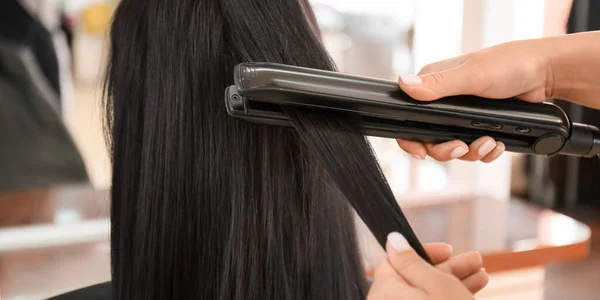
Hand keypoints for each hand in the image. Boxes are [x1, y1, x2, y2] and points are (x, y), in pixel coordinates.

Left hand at [367, 232, 487, 299]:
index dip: (425, 251)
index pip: (397, 260)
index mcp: (384, 290)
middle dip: (449, 267)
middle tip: (476, 259)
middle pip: (416, 277)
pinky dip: (447, 297)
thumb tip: (391, 238)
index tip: (449, 249)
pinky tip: (473, 289)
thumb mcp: (434, 284)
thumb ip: (411, 261)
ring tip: (482, 275)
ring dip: (455, 282)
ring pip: (426, 293)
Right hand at [396, 39, 551, 161]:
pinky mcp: (478, 126)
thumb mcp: (472, 75)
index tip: (422, 153)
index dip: (411, 139)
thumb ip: (438, 84)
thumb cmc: (509, 64)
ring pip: (453, 148)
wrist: (545, 74)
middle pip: (430, 140)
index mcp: (433, 86)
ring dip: (471, 152)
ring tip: (489, 143)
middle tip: (462, 147)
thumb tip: (404, 84)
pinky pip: (474, 149)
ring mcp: (461, 116)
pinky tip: (497, 144)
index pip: (409, 118)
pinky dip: (486, 152)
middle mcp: (443, 102)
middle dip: (447, 150)